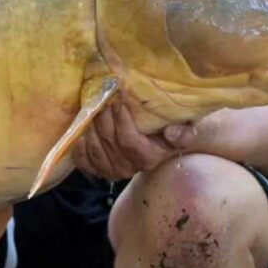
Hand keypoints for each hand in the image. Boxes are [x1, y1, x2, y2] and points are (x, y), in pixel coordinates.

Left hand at [72, 102, 196, 180]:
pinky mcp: (98, 169)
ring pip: (96, 151)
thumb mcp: (186, 126)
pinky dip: (80, 149)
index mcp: (151, 157)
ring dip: (92, 128)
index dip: (121, 120)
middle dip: (104, 118)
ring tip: (93, 109)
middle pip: (110, 143)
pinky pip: (85, 163)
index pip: (130, 142)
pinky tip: (81, 133)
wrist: (162, 138)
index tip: (118, 98)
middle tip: (102, 97)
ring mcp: (113, 170)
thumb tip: (171, 132)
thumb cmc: (172, 127)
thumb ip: (184, 132)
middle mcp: (131, 168)